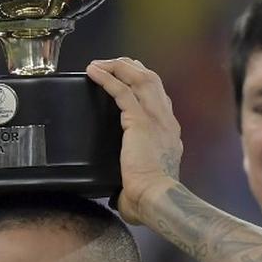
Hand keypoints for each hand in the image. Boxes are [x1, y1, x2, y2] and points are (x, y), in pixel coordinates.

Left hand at [85, 58, 182, 223]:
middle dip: (131, 67)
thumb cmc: (149, 197)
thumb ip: (134, 176)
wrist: (156, 197)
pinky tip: (93, 72)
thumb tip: (118, 191)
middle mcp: (166, 120)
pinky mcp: (139, 120)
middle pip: (152, 80)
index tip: (128, 79)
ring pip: (140, 78)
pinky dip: (107, 78)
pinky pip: (122, 91)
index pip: (159, 99)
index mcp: (169, 133)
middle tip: (112, 64)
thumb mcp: (146, 179)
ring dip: (119, 67)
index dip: (144, 84)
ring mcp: (155, 118)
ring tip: (99, 64)